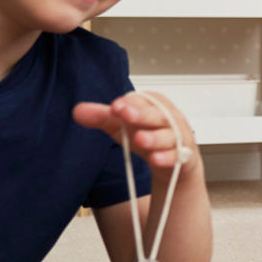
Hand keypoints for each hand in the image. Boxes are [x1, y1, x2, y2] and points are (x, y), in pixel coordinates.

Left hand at [72, 92, 199, 173]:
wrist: (174, 162)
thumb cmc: (148, 135)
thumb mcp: (122, 127)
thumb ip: (102, 118)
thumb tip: (77, 110)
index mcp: (155, 105)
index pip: (144, 100)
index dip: (131, 103)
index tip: (115, 107)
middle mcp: (169, 118)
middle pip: (158, 114)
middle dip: (142, 114)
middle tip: (125, 114)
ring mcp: (178, 137)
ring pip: (168, 136)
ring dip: (154, 138)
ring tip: (139, 139)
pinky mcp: (184, 157)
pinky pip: (177, 156)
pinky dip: (167, 158)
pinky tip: (156, 159)